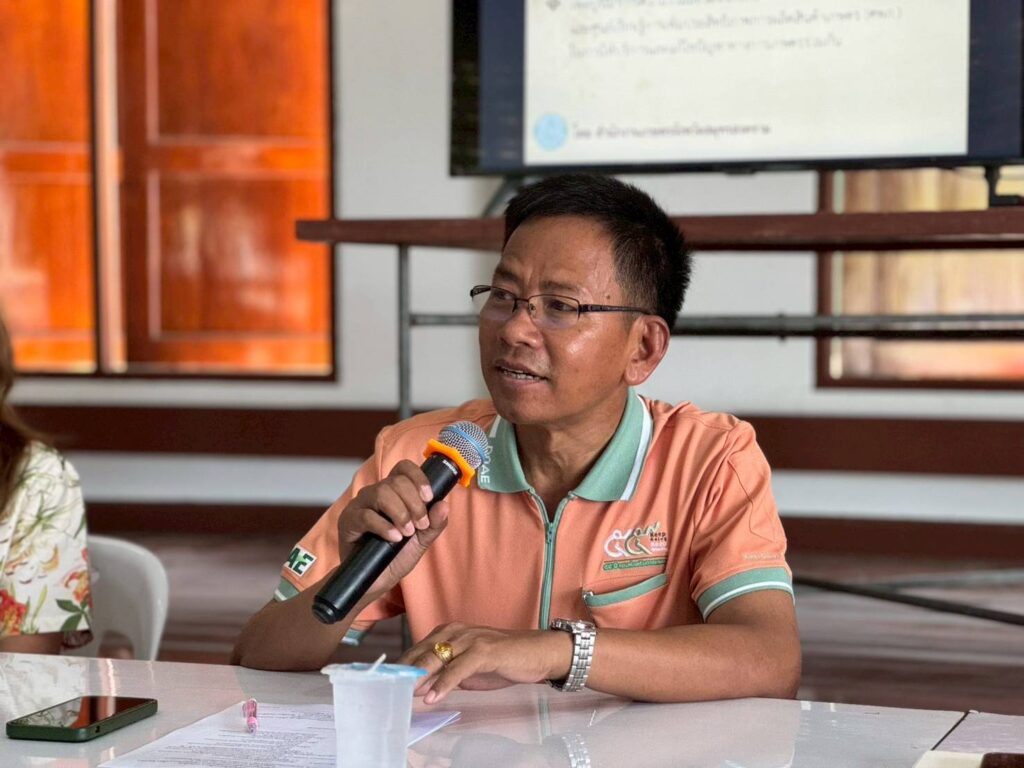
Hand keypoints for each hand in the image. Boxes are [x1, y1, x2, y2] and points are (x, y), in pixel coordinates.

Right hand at [332, 460, 449, 599]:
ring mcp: (360, 505)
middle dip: (414, 503)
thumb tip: (444, 504)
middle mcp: (375, 493)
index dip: (418, 478)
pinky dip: (384, 526)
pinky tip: (394, 538)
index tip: (429, 497)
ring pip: (381, 493)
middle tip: (420, 525)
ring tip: (407, 532)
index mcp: (393, 492)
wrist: (375, 582)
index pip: (404, 468)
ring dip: (400, 513)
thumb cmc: (395, 557)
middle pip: (395, 481)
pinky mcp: (348, 521)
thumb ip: (433, 523)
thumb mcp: (421, 541)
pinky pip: (366, 515)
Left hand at [398, 623, 572, 703]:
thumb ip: (445, 675)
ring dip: (420, 677)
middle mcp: (457, 631)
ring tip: (406, 694)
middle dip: (406, 672)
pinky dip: (444, 683)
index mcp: (450, 633)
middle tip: (391, 690)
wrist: (536, 653)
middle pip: (423, 652)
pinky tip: (433, 696)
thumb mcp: (468, 671)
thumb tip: (420, 689)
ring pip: (437, 657)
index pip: (418, 649)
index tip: (388, 683)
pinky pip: (459, 667)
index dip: (403, 667)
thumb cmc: (502, 661)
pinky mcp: (485, 650)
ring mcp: (471, 639)